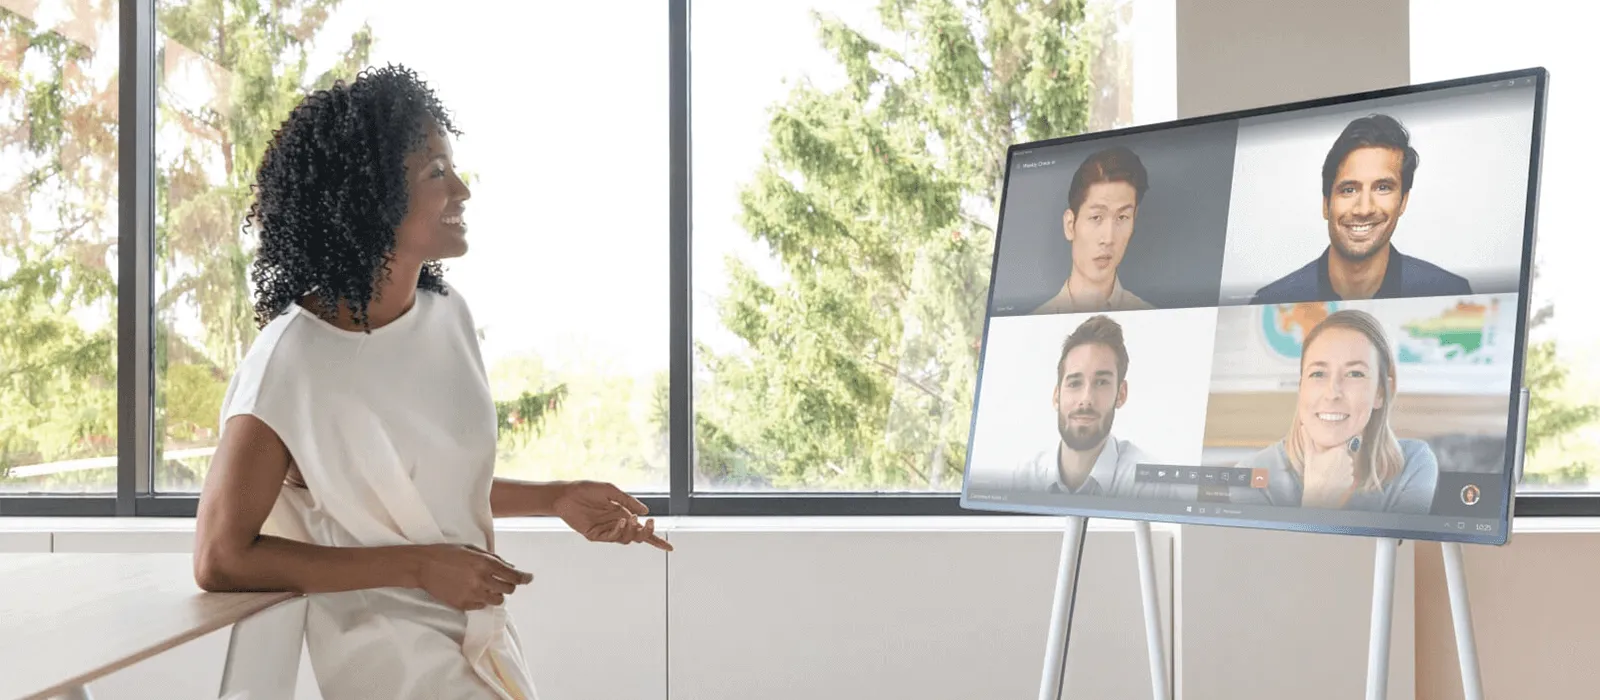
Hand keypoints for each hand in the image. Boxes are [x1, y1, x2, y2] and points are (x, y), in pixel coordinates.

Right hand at [408, 543, 532, 610]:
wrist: (423, 566)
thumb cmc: (447, 553)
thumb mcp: (471, 549)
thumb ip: (493, 558)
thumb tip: (510, 567)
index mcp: (484, 563)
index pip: (513, 575)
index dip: (524, 578)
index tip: (529, 578)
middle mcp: (481, 579)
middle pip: (508, 589)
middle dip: (509, 585)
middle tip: (503, 581)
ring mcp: (472, 594)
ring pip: (497, 600)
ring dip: (496, 594)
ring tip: (486, 587)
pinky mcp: (463, 604)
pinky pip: (481, 606)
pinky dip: (481, 600)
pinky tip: (473, 591)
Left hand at [552, 481, 672, 551]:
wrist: (567, 494)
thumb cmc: (587, 490)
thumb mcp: (612, 491)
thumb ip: (629, 501)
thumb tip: (645, 512)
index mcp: (623, 514)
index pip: (642, 529)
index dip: (656, 539)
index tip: (669, 547)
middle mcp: (617, 524)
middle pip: (638, 537)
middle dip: (647, 533)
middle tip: (650, 524)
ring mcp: (606, 531)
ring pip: (626, 539)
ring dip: (632, 530)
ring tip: (629, 517)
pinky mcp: (595, 535)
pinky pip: (611, 537)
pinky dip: (618, 531)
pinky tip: (620, 521)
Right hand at [1300, 425, 1356, 508]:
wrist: (1319, 495)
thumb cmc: (1314, 474)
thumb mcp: (1309, 455)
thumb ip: (1308, 439)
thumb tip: (1304, 427)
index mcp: (1339, 451)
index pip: (1340, 443)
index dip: (1334, 446)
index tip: (1328, 449)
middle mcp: (1348, 459)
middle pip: (1343, 454)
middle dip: (1336, 456)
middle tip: (1324, 461)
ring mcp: (1350, 470)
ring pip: (1345, 464)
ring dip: (1339, 466)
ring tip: (1327, 471)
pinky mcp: (1351, 480)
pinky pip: (1347, 474)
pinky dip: (1341, 475)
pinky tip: (1332, 478)